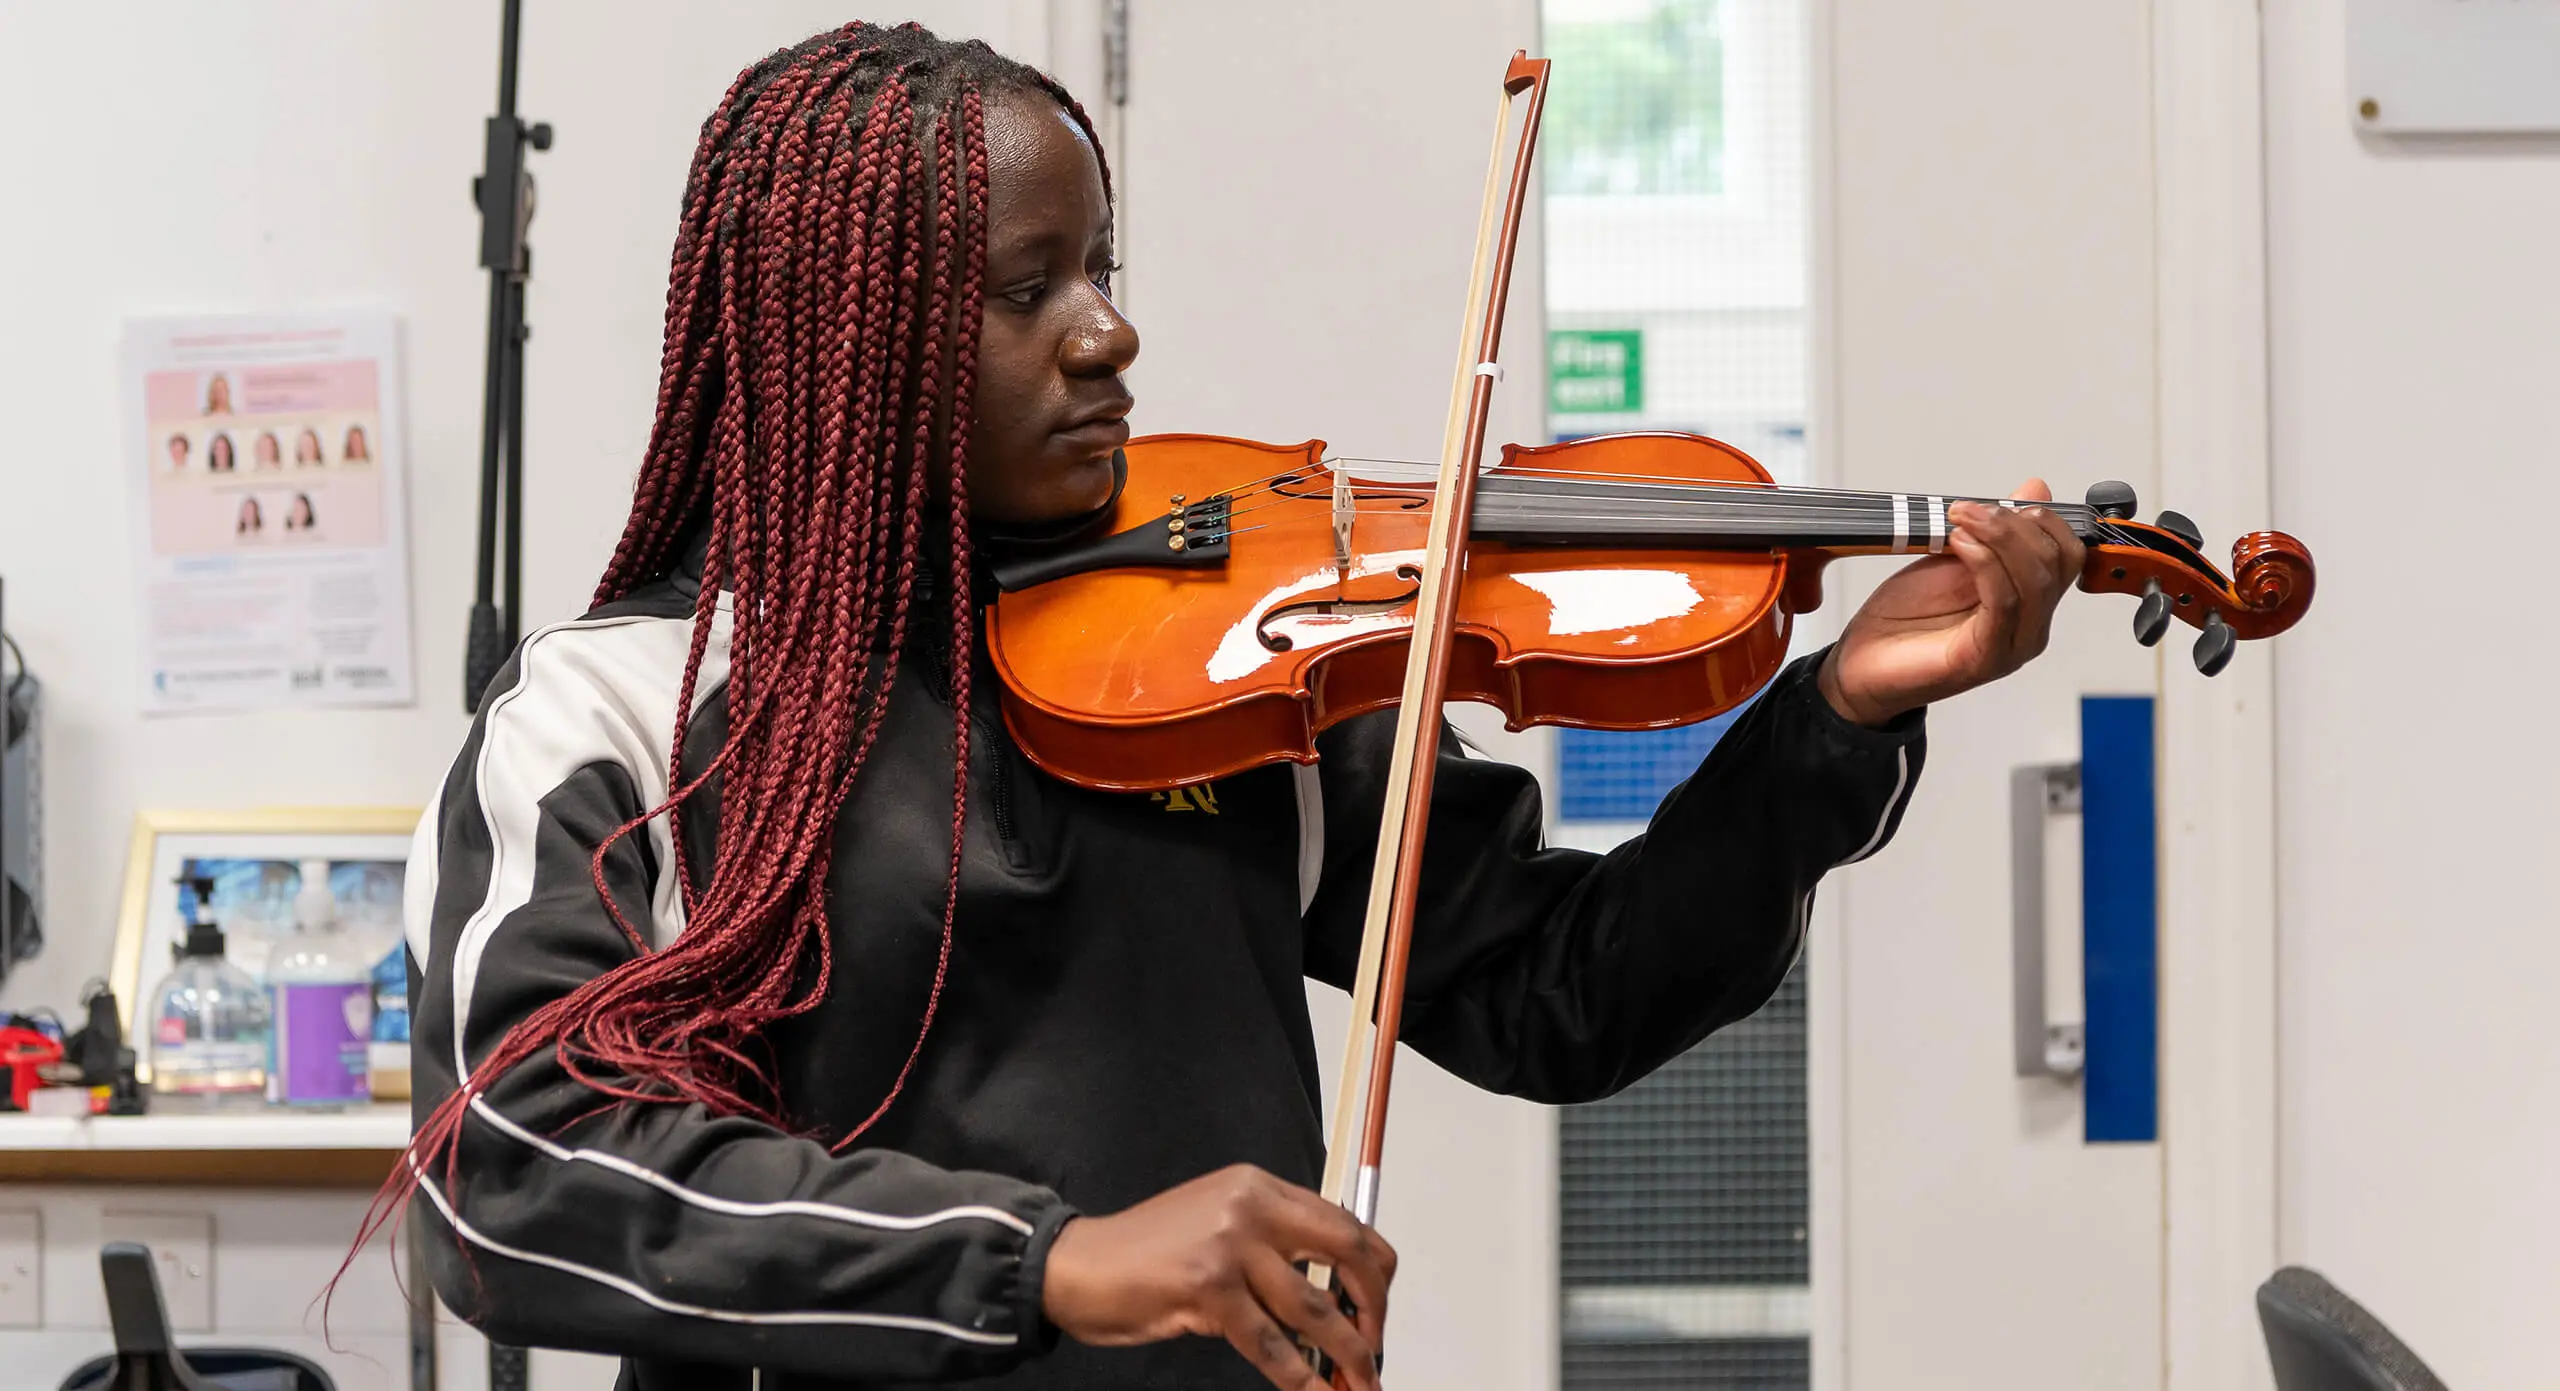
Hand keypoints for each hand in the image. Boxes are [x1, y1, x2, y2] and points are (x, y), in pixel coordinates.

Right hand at [1042, 1164, 1396, 1390]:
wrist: (1077, 1266)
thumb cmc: (1146, 1254)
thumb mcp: (1217, 1224)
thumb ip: (1271, 1243)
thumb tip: (1334, 1296)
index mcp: (1258, 1187)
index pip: (1343, 1222)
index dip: (1374, 1272)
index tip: (1377, 1310)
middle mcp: (1251, 1206)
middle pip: (1347, 1252)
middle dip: (1374, 1309)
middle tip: (1375, 1349)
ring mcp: (1230, 1245)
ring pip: (1315, 1308)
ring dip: (1348, 1355)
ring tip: (1360, 1384)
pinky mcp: (1208, 1287)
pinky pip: (1271, 1343)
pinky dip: (1300, 1377)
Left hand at [1819, 479, 2085, 726]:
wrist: (1863, 666)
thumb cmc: (1905, 618)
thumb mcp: (1952, 558)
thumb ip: (1993, 530)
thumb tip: (2034, 488)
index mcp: (2028, 600)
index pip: (2067, 552)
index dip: (2041, 518)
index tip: (1994, 501)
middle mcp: (2030, 625)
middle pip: (2056, 563)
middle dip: (2015, 524)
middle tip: (1970, 510)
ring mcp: (2012, 645)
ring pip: (2034, 581)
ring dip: (1998, 538)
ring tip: (1959, 522)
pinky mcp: (1986, 658)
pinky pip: (2004, 604)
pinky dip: (1985, 565)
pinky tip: (1960, 545)